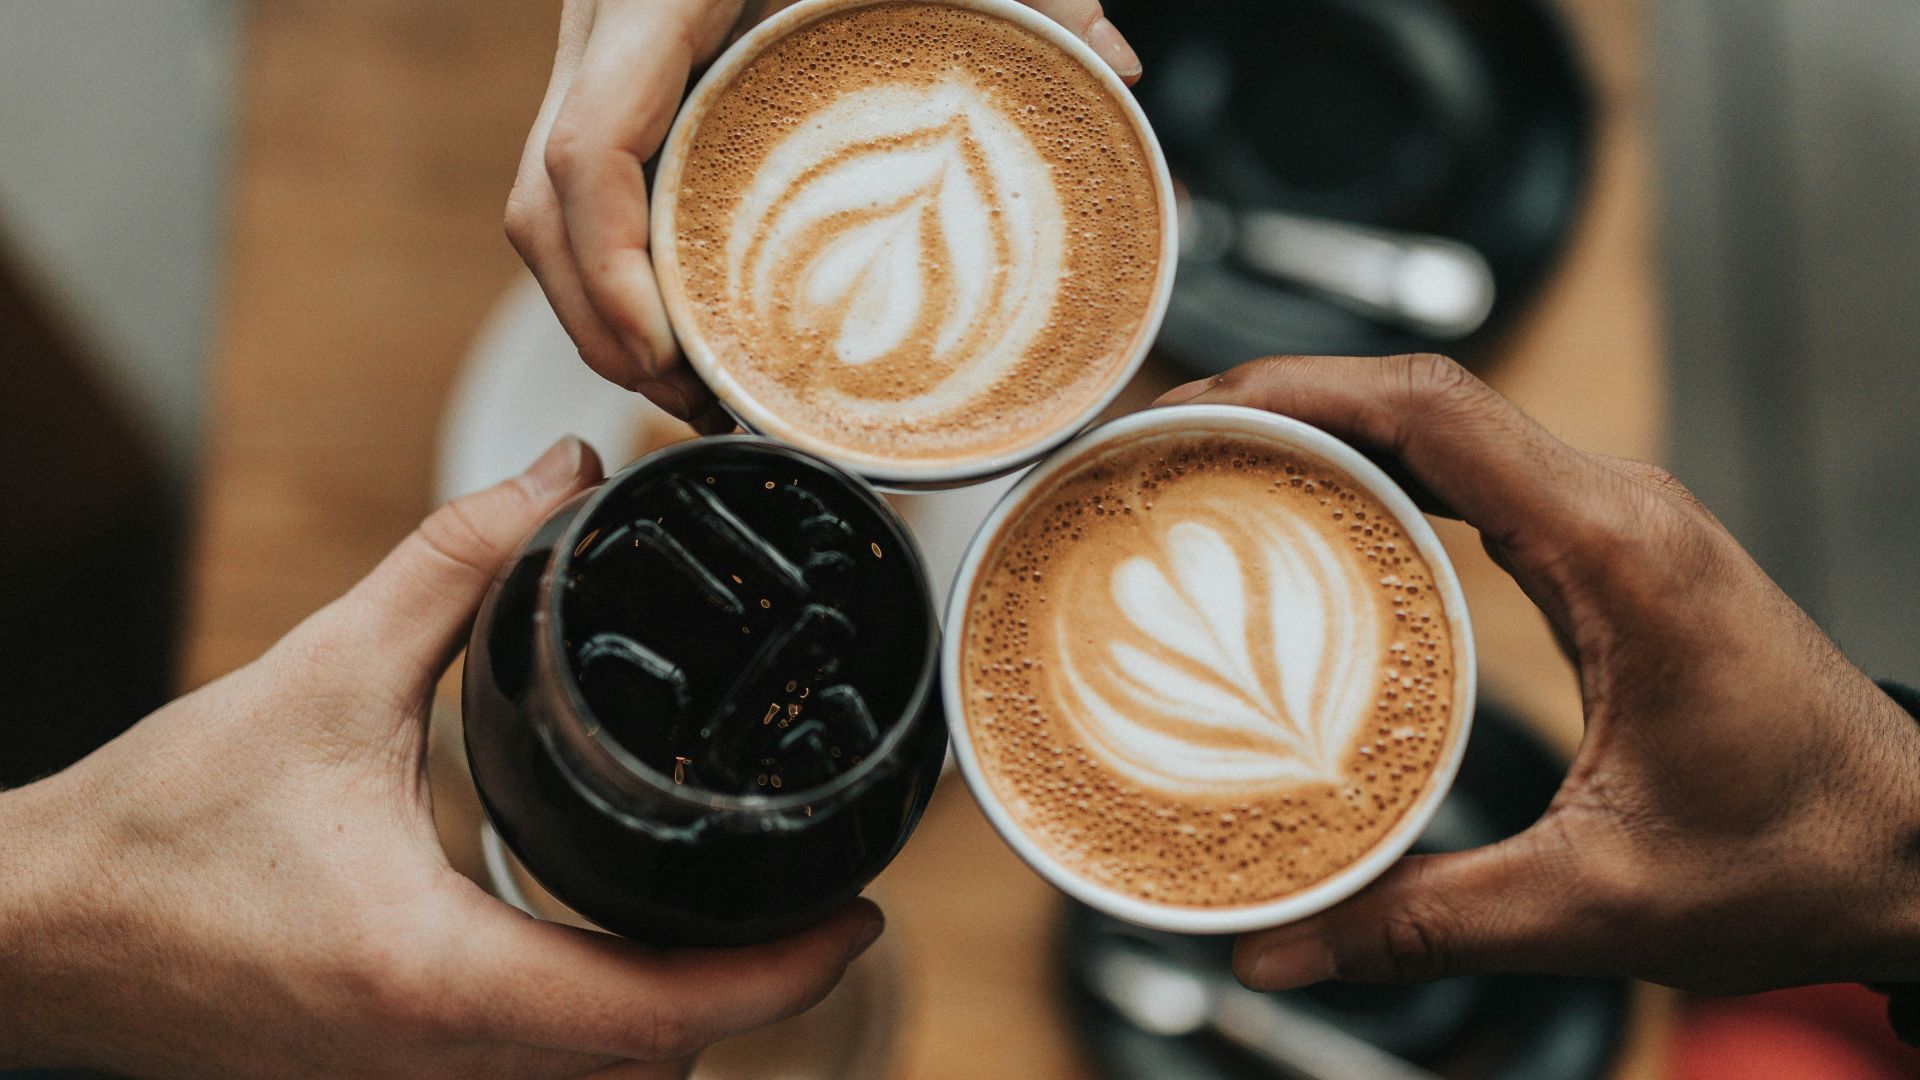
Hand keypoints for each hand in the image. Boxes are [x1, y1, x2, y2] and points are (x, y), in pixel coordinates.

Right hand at [0, 438, 883, 1078]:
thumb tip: (556, 474)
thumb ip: (453, 566)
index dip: (781, 975)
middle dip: (747, 1000)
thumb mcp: (318, 677)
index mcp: (432, 976)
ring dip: (676, 1025)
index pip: (658, 1011)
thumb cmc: (153, 828)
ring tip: (736, 927)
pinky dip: (598, 1035)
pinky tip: (613, 957)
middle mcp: (430, 1061)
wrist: (27, 937)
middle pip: (648, 1067)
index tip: (861, 917)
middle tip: (810, 904)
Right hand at [504, 0, 1141, 428]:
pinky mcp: (617, 91)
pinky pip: (581, 197)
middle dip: (607, 330)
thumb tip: (1117, 63)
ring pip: (550, 215)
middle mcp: (605, 32)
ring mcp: (599, 65)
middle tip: (700, 408)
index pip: (584, 151)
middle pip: (544, 210)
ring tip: (699, 392)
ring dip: (606, 316)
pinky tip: (688, 324)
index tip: (667, 356)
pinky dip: (620, 274)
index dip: (608, 273)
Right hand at [1156, 355, 1919, 995]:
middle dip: (1281, 399)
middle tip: (1163, 444)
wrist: (1918, 853)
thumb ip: (1425, 921)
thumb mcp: (1598, 900)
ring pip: (1447, 425)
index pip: (1435, 410)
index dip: (1296, 390)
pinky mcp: (1610, 553)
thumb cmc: (1800, 856)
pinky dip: (1381, 474)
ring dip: (1328, 429)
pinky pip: (1476, 475)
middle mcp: (1618, 509)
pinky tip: (1315, 521)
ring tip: (1211, 468)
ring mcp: (1616, 522)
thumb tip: (1278, 945)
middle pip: (1422, 396)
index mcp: (1618, 551)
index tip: (1190, 408)